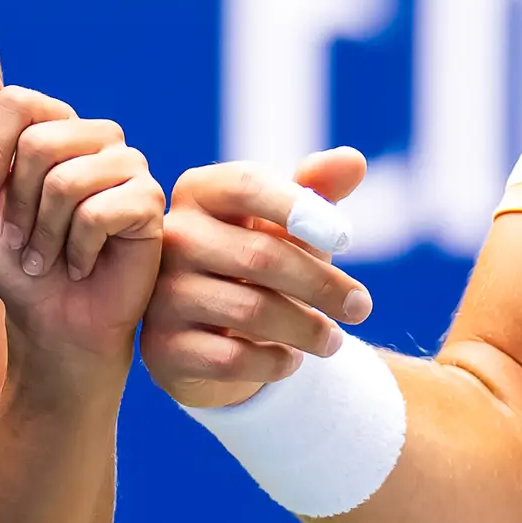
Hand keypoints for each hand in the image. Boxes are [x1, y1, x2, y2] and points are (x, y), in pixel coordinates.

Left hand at [0, 69, 163, 372]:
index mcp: (60, 129)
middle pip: (39, 142)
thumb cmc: (23, 265)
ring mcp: (129, 167)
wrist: (54, 324)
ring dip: (45, 234)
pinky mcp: (151, 202)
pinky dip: (78, 250)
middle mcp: (98, 139)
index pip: (19, 100)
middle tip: (23, 241)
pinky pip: (99, 212)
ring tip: (50, 258)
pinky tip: (83, 266)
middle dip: (17, 204)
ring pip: (66, 181)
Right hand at [138, 150, 374, 409]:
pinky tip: (291, 360)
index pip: (247, 184)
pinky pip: (230, 357)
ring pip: (250, 310)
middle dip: (322, 285)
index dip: (298, 207)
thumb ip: (318, 190)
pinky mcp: (161, 347)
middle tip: (361, 307)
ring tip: (333, 341)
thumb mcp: (291, 225)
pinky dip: (273, 362)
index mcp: (200, 192)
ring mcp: (160, 293)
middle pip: (259, 255)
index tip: (346, 239)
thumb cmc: (260, 264)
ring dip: (307, 329)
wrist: (216, 336)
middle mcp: (170, 238)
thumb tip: (353, 160)